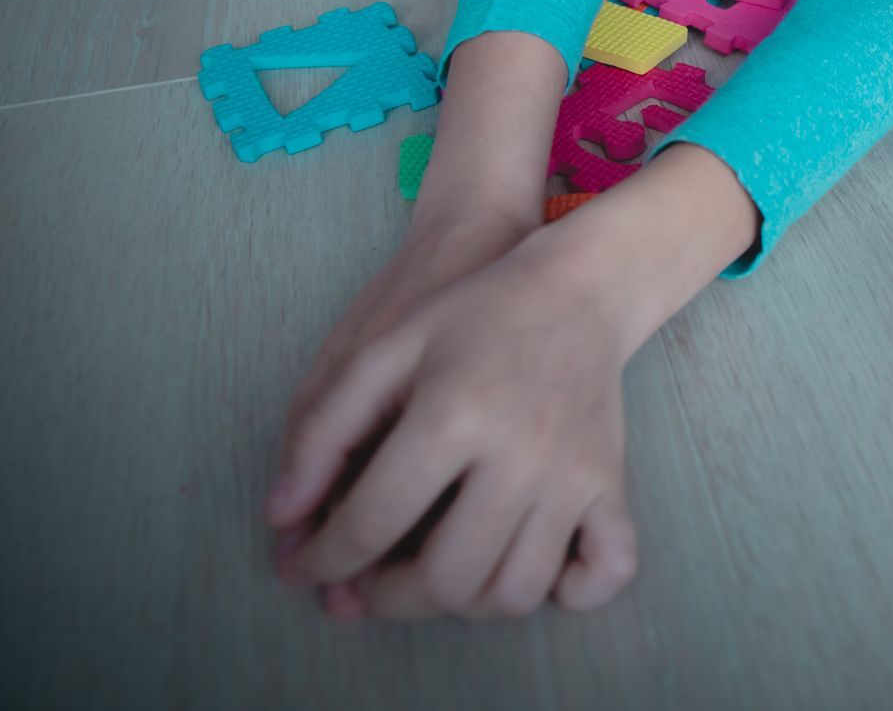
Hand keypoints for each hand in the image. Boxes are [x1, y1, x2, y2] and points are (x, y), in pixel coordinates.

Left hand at [266, 236, 640, 619]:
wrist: (578, 287)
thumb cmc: (474, 316)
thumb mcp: (382, 351)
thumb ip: (321, 432)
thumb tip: (281, 520)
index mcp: (452, 416)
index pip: (369, 523)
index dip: (321, 559)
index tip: (306, 567)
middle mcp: (519, 456)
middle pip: (444, 579)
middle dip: (386, 598)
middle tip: (365, 583)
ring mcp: (574, 476)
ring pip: (514, 593)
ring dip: (462, 605)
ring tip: (435, 574)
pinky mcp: (611, 484)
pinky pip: (606, 571)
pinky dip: (570, 593)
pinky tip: (531, 570)